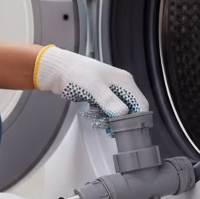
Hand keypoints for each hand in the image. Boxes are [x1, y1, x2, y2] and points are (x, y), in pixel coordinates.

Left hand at [33, 45, 147, 124]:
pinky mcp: (99, 96)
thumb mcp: (94, 87)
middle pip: (130, 109)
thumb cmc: (77, 73)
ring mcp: (109, 91)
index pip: (140, 103)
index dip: (136, 117)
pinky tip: (93, 115)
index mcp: (124, 82)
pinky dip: (102, 115)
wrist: (58, 70)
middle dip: (121, 120)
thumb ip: (110, 101)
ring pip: (118, 111)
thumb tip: (123, 114)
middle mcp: (120, 86)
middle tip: (110, 127)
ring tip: (98, 121)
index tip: (126, 128)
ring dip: (110, 119)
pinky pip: (106, 110)